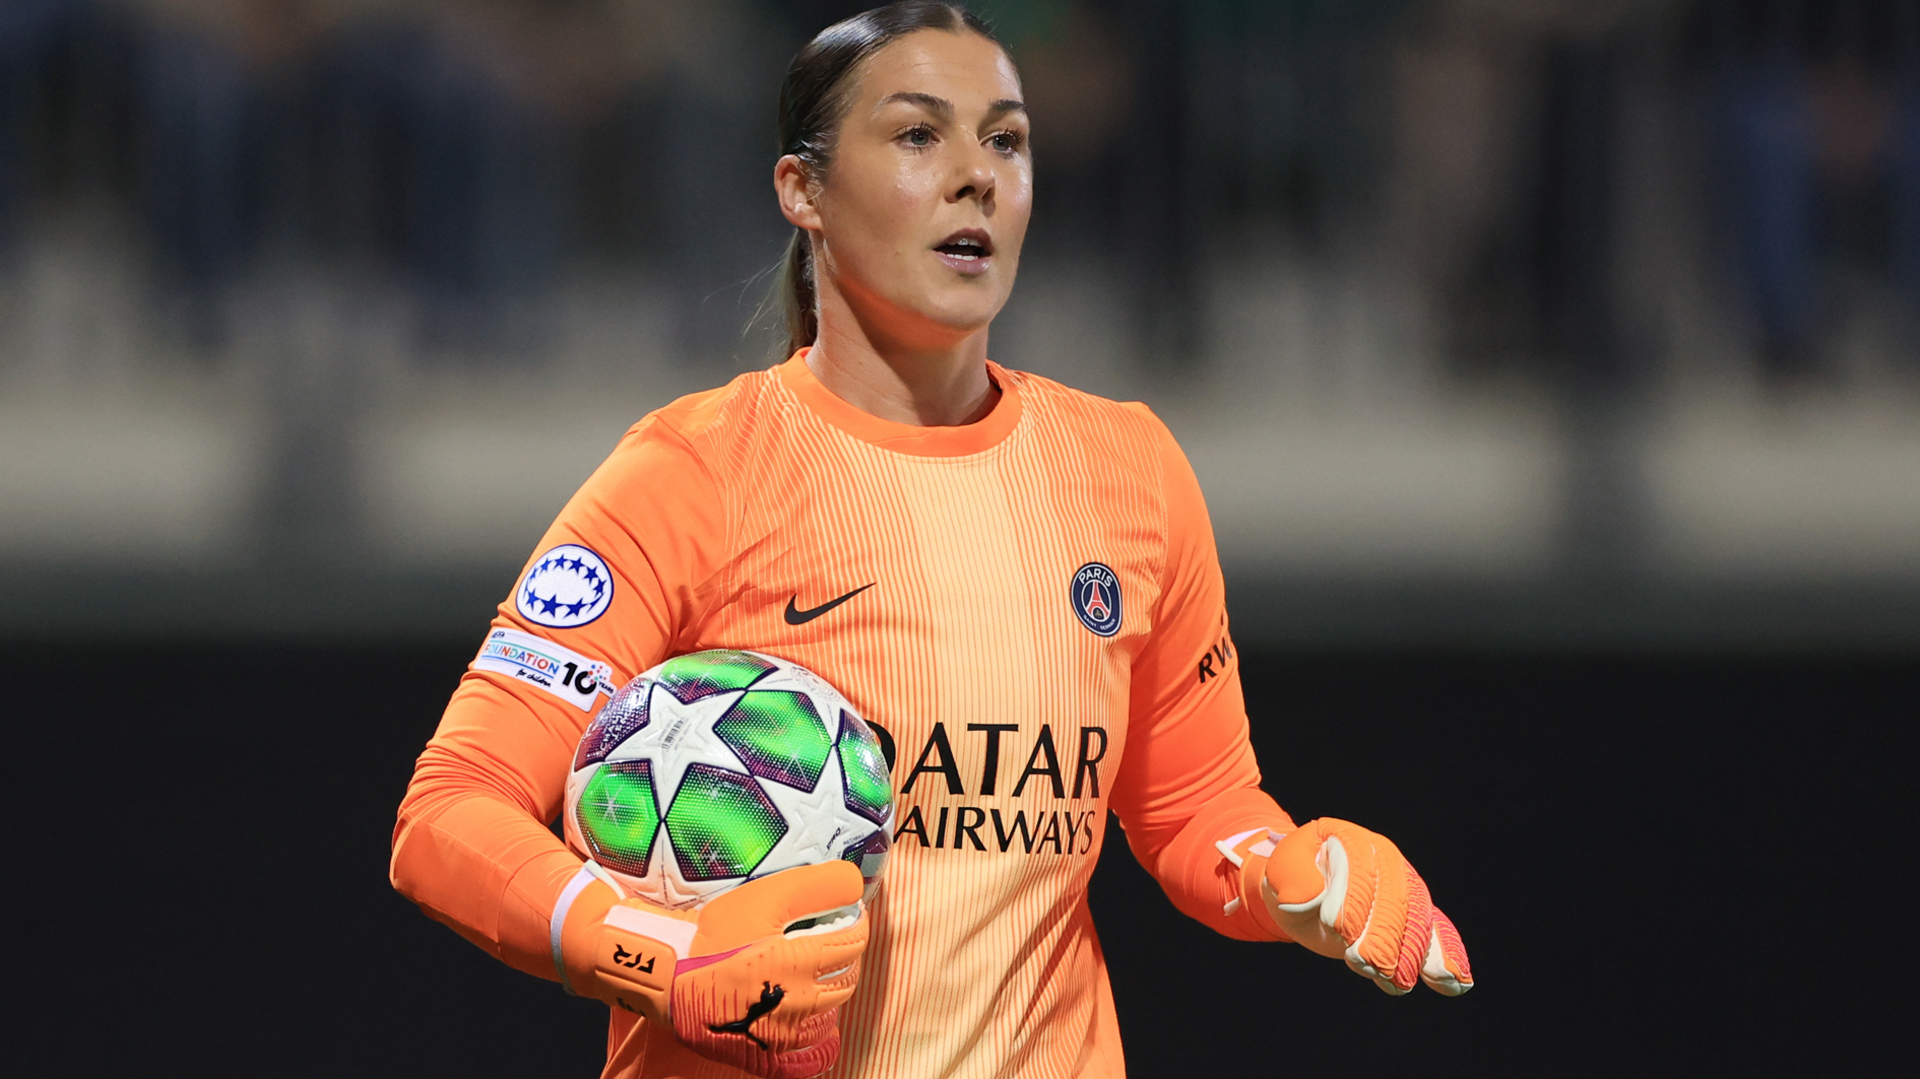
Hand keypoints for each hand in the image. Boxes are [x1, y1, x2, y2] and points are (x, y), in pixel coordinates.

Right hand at [557, 861, 868, 1078]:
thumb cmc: (716, 936)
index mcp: (806, 961)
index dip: (855, 922)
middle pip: (848, 975)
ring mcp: (789, 1032)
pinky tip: (802, 1005)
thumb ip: (818, 884)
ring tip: (813, 967)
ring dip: (832, 984)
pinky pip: (813, 1046)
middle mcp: (804, 1001)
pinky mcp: (772, 1052)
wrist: (670, 979)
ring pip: (833, 1008)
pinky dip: (818, 1023)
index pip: (855, 941)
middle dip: (847, 953)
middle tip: (829, 937)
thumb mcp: (766, 895)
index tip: (846, 913)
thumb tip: (855, 883)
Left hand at [1235, 818, 1472, 995]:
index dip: (1349, 899)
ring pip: (1417, 919)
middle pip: (1393, 898)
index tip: (1335, 929)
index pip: (1358, 868)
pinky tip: (1454, 983)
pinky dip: (1446, 955)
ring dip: (1408, 954)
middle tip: (1362, 963)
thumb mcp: (1280, 873)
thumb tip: (1317, 899)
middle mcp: (1385, 858)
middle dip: (1381, 935)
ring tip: (1396, 983)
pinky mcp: (1415, 913)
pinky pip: (1437, 931)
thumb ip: (1295, 881)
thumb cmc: (1290, 879)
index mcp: (1350, 838)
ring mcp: (1404, 885)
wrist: (1305, 887)